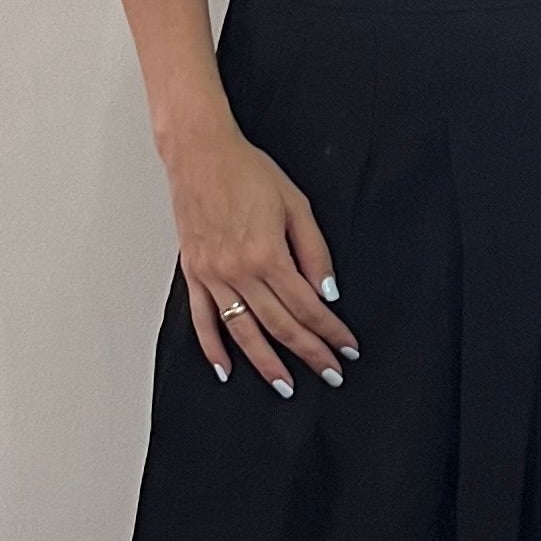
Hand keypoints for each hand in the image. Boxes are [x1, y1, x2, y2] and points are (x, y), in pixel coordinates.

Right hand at [167, 127, 359, 394]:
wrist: (200, 154)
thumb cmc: (247, 172)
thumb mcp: (296, 204)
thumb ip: (314, 251)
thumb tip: (327, 292)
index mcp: (267, 255)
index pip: (307, 306)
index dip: (330, 331)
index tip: (347, 349)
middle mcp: (238, 272)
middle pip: (280, 325)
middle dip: (309, 354)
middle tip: (329, 375)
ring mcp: (212, 276)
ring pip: (242, 331)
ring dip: (265, 364)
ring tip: (285, 386)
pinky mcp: (193, 273)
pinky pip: (201, 319)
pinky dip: (213, 347)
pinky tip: (226, 369)